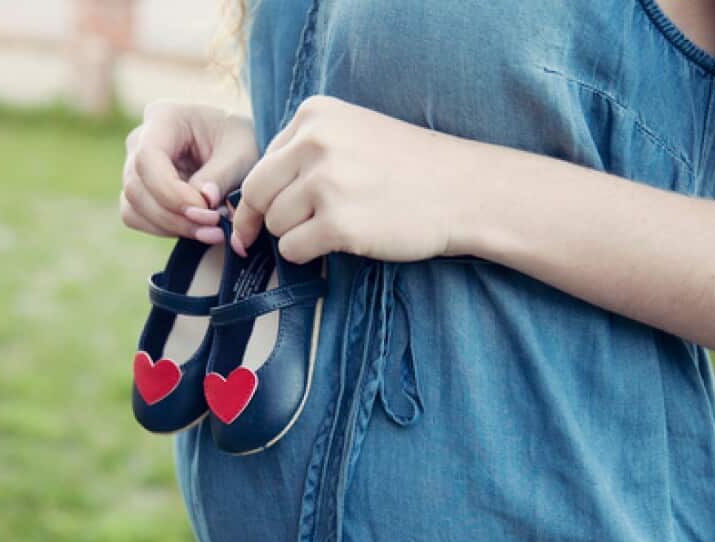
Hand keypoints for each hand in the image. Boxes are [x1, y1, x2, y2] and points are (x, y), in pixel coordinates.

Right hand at [120, 101, 258, 243]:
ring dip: (171, 227)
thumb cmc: (241, 140)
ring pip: (133, 206)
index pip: (148, 158)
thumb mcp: (242, 152)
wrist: (239, 147)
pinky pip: (136, 217)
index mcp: (165, 118)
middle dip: (175, 215)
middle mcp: (141, 139)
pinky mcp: (140, 190)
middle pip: (137, 187)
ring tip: (212, 232)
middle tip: (216, 228)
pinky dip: (165, 229)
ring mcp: (135, 165)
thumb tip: (203, 200)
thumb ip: (222, 175)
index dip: (172, 192)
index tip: (207, 209)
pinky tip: (197, 230)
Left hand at [229, 95, 464, 262]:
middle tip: (292, 230)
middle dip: (268, 218)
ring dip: (295, 235)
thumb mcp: (353, 132)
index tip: (270, 212)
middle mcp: (315, 142)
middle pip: (257, 193)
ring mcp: (326, 184)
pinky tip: (339, 243)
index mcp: (315, 114)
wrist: (462, 190)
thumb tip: (251, 197)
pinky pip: (293, 249)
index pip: (262, 161)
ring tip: (335, 228)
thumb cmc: (408, 167)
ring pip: (275, 224)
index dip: (266, 193)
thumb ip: (305, 151)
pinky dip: (307, 255)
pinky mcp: (338, 224)